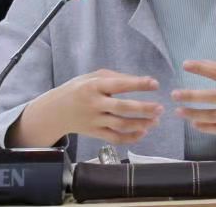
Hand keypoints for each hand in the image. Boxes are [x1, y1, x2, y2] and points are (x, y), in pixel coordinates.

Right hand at [11, 69, 162, 146]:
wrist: (55, 111)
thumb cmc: (78, 89)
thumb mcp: (92, 77)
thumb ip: (115, 77)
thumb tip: (141, 81)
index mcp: (94, 86)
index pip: (119, 84)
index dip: (138, 84)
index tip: (155, 84)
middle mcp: (94, 103)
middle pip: (122, 107)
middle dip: (143, 108)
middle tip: (160, 108)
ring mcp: (94, 120)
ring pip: (121, 125)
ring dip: (141, 124)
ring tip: (156, 120)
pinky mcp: (94, 133)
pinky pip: (115, 138)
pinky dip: (130, 138)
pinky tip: (143, 133)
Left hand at [171, 60, 215, 136]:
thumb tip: (206, 64)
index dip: (200, 67)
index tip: (184, 65)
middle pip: (213, 96)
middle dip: (191, 96)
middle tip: (174, 94)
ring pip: (214, 116)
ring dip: (194, 114)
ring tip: (179, 111)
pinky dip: (206, 127)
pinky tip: (194, 124)